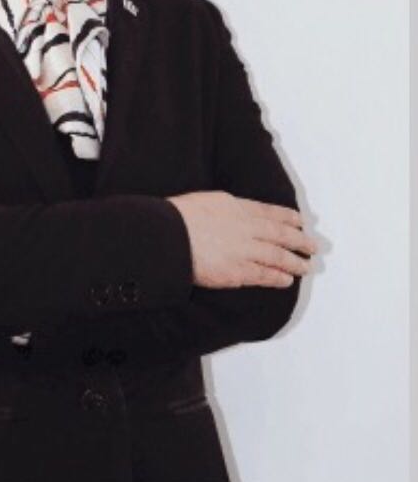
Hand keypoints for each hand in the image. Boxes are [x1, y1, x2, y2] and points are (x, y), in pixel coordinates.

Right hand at [167, 190, 317, 288]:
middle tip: (313, 246)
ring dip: (293, 262)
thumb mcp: (205, 200)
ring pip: (276, 256)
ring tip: (305, 267)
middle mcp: (245, 227)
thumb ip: (224, 208)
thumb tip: (233, 212)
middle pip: (279, 234)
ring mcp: (243, 250)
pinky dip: (277, 278)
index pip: (269, 212)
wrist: (169, 236)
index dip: (287, 218)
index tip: (300, 221)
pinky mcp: (237, 271)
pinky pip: (263, 275)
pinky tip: (286, 280)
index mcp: (236, 207)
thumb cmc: (178, 217)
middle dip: (298, 240)